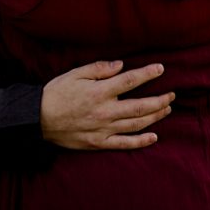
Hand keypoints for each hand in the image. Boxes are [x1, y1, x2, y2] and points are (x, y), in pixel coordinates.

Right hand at [41, 59, 172, 149]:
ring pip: (136, 124)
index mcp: (99, 92)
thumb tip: (121, 65)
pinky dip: (141, 142)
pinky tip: (154, 137)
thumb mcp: (75, 74)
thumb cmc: (56, 93)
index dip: (147, 74)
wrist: (36, 119)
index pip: (130, 81)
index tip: (161, 69)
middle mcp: (104, 111)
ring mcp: (103, 129)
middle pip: (140, 106)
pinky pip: (124, 143)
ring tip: (167, 109)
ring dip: (155, 117)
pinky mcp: (98, 143)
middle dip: (160, 100)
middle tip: (172, 94)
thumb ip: (99, 68)